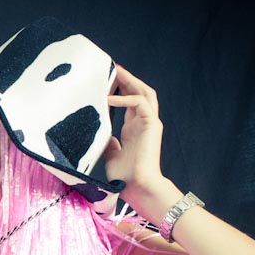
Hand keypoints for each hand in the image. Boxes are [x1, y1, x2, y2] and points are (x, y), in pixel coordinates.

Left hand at [104, 66, 175, 221]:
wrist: (138, 187)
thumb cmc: (125, 177)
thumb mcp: (111, 156)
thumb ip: (109, 144)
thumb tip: (101, 135)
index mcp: (134, 128)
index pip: (128, 101)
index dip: (119, 89)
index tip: (106, 80)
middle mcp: (143, 122)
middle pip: (138, 91)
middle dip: (126, 78)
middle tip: (112, 67)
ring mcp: (149, 122)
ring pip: (144, 92)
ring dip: (131, 80)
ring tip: (116, 70)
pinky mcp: (152, 124)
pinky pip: (140, 103)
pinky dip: (125, 98)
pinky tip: (109, 98)